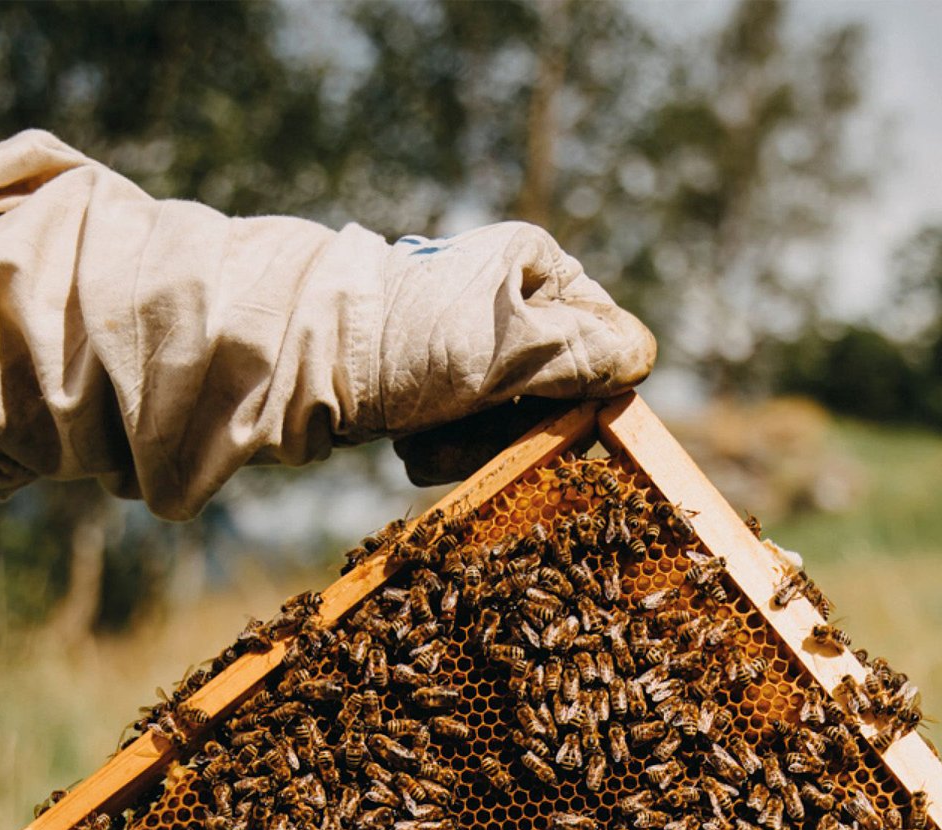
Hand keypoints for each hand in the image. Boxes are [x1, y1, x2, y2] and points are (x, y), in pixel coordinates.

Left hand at [382, 224, 654, 483]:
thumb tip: (642, 358)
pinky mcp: (428, 386)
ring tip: (423, 434)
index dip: (583, 397)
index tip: (557, 423)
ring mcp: (465, 346)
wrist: (299, 365)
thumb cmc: (411, 346)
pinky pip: (459, 435)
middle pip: (552, 395)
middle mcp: (506, 300)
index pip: (602, 345)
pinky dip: (435, 449)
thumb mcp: (511, 347)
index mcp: (536, 269)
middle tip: (464, 426)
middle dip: (509, 430)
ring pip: (503, 426)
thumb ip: (584, 354)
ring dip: (467, 448)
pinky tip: (405, 439)